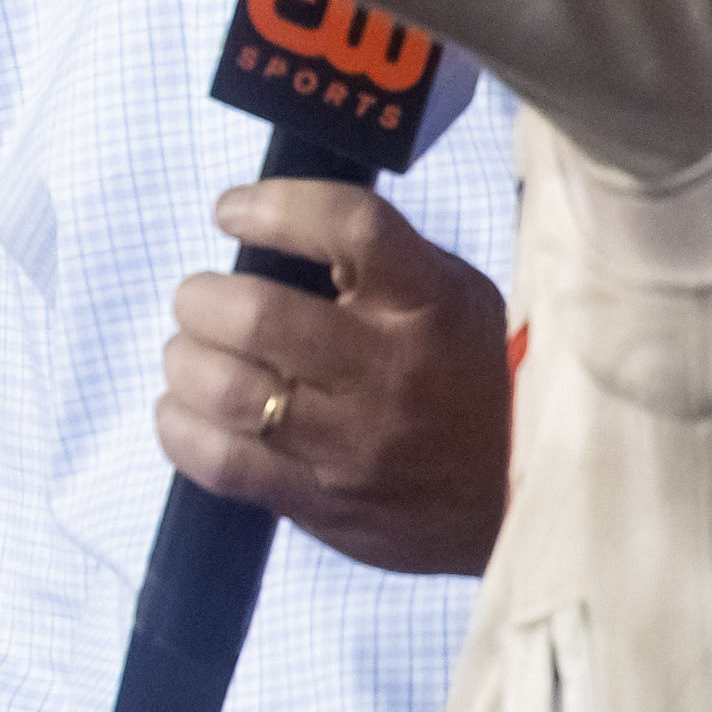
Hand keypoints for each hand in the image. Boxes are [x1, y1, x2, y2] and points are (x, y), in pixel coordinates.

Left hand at [155, 178, 511, 578]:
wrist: (530, 496)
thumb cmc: (475, 379)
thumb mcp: (455, 300)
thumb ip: (379, 266)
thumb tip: (271, 235)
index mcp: (429, 303)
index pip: (348, 227)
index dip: (274, 207)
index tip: (231, 210)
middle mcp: (390, 371)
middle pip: (257, 316)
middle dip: (201, 299)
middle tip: (199, 301)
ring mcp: (355, 443)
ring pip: (228, 392)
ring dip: (186, 363)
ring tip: (191, 355)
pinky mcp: (325, 504)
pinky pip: (223, 464)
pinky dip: (181, 428)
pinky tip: (184, 412)